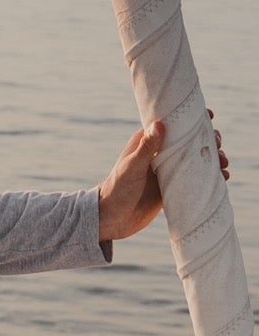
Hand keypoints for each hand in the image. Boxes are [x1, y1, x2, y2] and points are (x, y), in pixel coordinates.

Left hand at [97, 111, 228, 244]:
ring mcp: (167, 170)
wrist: (113, 219)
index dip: (191, 119)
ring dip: (212, 157)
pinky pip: (195, 177)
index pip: (172, 124)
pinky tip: (223, 177)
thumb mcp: (132, 167)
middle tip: (218, 144)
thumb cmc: (117, 190)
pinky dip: (210, 175)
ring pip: (195, 158)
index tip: (209, 116)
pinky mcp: (173, 186)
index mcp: (147, 142)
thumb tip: (160, 124)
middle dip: (207, 139)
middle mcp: (159, 153)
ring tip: (223, 162)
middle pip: (189, 140)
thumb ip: (146, 148)